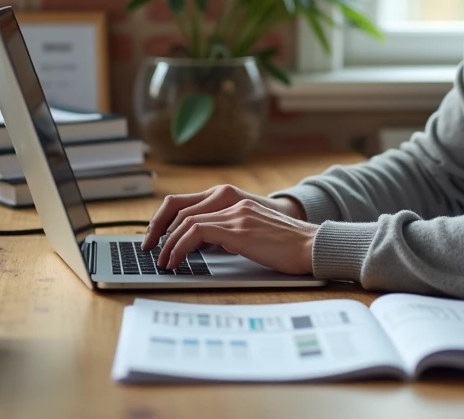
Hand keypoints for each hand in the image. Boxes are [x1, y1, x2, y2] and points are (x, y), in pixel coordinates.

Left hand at [156, 198, 318, 273]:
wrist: (313, 246)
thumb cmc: (288, 247)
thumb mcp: (253, 234)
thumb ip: (230, 232)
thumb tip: (204, 246)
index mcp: (234, 200)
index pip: (189, 202)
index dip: (167, 219)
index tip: (157, 237)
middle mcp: (232, 201)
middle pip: (180, 207)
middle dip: (159, 230)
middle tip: (150, 250)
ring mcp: (235, 213)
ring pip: (185, 221)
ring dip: (168, 243)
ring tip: (163, 262)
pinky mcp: (238, 229)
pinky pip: (196, 233)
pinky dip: (180, 248)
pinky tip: (176, 262)